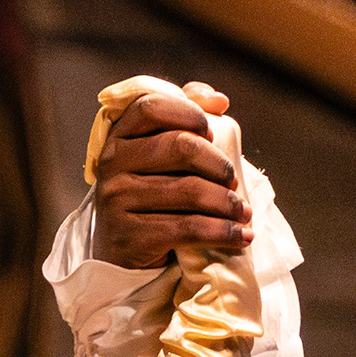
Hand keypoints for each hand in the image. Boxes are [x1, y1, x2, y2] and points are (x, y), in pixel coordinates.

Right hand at [89, 82, 242, 273]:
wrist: (120, 256)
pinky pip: (188, 228)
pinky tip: (241, 237)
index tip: (212, 132)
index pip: (151, 107)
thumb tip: (219, 100)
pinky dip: (222, 233)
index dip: (187, 112)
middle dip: (218, 162)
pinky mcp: (129, 237)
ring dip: (227, 202)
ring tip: (244, 212)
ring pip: (189, 190)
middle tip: (234, 179)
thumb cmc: (148, 197)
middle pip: (179, 146)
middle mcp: (111, 164)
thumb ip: (181, 120)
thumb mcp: (156, 156)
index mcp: (118, 136)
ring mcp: (116, 200)